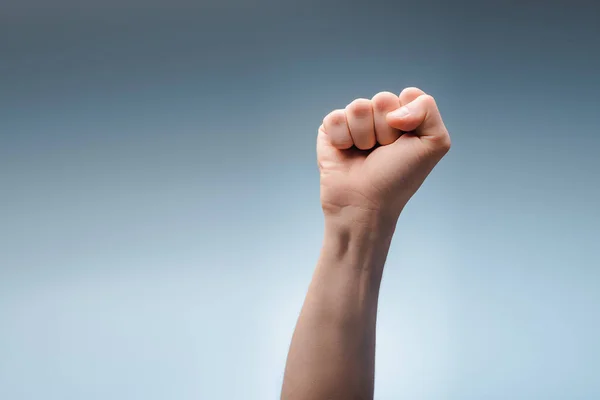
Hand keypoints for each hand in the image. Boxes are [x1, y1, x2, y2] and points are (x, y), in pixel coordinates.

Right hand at [317, 87, 450, 220]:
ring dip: (364, 137)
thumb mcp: (433, 144)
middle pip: (383, 99)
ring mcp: (354, 122)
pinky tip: (346, 154)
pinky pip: (336, 118)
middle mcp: (379, 117)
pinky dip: (342, 139)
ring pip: (358, 107)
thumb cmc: (398, 179)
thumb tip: (393, 108)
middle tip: (383, 152)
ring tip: (365, 155)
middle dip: (385, 130)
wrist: (365, 204)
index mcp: (405, 117)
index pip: (408, 95)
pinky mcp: (330, 129)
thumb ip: (428, 110)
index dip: (408, 120)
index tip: (405, 144)